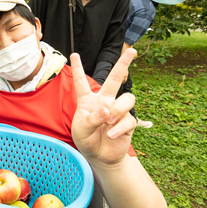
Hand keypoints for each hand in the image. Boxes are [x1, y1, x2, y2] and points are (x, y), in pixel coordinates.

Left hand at [71, 49, 136, 164]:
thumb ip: (91, 119)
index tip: (74, 54)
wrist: (100, 157)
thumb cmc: (86, 140)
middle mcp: (104, 101)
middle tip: (132, 51)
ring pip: (127, 98)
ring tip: (108, 121)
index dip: (78, 68)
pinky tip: (110, 135)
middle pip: (115, 79)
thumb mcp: (80, 130)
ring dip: (118, 109)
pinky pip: (128, 119)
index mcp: (88, 101)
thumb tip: (107, 111)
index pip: (81, 82)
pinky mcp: (127, 122)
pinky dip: (118, 128)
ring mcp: (117, 110)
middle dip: (124, 64)